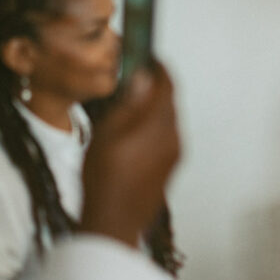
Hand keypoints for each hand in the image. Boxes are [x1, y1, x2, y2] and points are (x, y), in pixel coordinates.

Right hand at [80, 64, 179, 248]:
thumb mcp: (108, 133)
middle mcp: (174, 137)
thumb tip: (145, 76)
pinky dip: (153, 127)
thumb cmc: (104, 178)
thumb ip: (130, 102)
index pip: (167, 84)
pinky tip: (132, 133)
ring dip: (153, 108)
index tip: (147, 56)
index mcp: (160, 125)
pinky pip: (165, 137)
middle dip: (154, 87)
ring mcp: (174, 154)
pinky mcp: (170, 168)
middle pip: (169, 101)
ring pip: (167, 120)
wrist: (113, 223)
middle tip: (133, 78)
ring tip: (128, 106)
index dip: (159, 67)